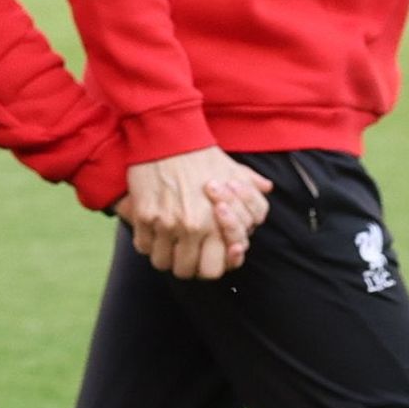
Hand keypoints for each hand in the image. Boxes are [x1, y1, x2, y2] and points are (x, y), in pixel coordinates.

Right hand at [120, 146, 269, 280]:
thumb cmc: (202, 154)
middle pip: (186, 271)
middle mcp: (192, 227)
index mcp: (217, 222)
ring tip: (167, 244)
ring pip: (162, 262)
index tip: (204, 258)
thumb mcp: (235, 170)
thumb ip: (252, 188)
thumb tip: (266, 189)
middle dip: (186, 266)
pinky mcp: (143, 216)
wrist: (168, 136)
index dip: (208, 267)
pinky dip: (147, 243)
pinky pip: (142, 247)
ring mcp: (166, 224)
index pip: (214, 269)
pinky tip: (152, 232)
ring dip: (165, 256)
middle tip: (184, 254)